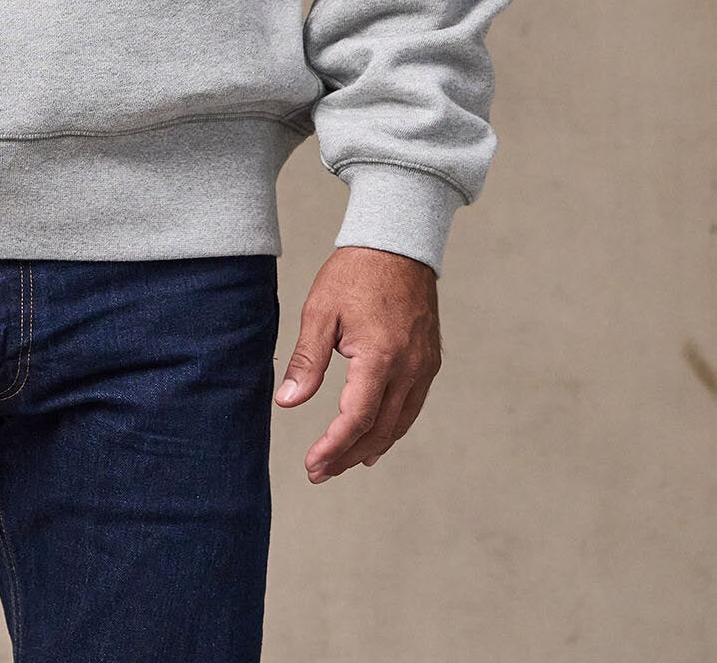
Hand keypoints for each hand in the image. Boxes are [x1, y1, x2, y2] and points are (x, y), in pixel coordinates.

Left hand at [274, 244, 441, 482]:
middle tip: (319, 472)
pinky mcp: (430, 361)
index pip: (357, 419)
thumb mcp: (321, 311)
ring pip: (400, 423)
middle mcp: (409, 368)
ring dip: (371, 447)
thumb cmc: (355, 273)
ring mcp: (424, 366)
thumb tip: (287, 403)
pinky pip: (412, 407)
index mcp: (380, 357)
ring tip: (342, 463)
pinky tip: (376, 438)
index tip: (312, 465)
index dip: (333, 447)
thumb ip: (308, 361)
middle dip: (347, 455)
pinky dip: (393, 428)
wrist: (397, 243)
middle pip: (379, 430)